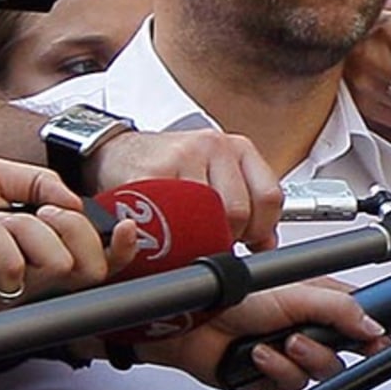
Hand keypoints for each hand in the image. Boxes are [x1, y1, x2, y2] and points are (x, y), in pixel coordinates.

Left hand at [0, 156, 136, 310]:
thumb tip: (76, 205)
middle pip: (92, 266)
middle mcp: (37, 272)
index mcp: (43, 244)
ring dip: (22, 229)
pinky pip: (19, 271)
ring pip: (60, 266)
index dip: (122, 248)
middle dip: (70, 227)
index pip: (100, 260)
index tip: (126, 226)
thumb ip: (43, 183)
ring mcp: (18, 291)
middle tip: (33, 213)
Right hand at [90, 127, 282, 251]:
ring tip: (189, 234)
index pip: (269, 196)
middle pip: (239, 211)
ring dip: (200, 237)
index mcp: (238, 147)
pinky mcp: (151, 173)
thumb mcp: (220, 177)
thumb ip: (250, 207)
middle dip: (229, 236)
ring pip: (207, 218)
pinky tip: (166, 230)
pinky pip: (172, 219)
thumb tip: (268, 244)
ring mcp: (182, 156)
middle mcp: (214, 146)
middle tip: (212, 238)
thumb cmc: (173, 166)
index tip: (249, 239)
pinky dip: (171, 235)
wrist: (121, 152)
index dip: (261, 228)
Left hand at [136, 279, 388, 389]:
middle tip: (299, 341)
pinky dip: (272, 371)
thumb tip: (373, 326)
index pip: (360, 322)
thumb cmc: (232, 298)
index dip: (370, 337)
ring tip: (271, 346)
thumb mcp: (295, 294)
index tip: (373, 345)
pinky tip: (256, 356)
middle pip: (341, 356)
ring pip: (315, 375)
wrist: (192, 325)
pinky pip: (288, 387)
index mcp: (320, 303)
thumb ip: (340, 309)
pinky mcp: (271, 376)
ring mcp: (290, 354)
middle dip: (319, 353)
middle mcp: (308, 329)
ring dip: (292, 362)